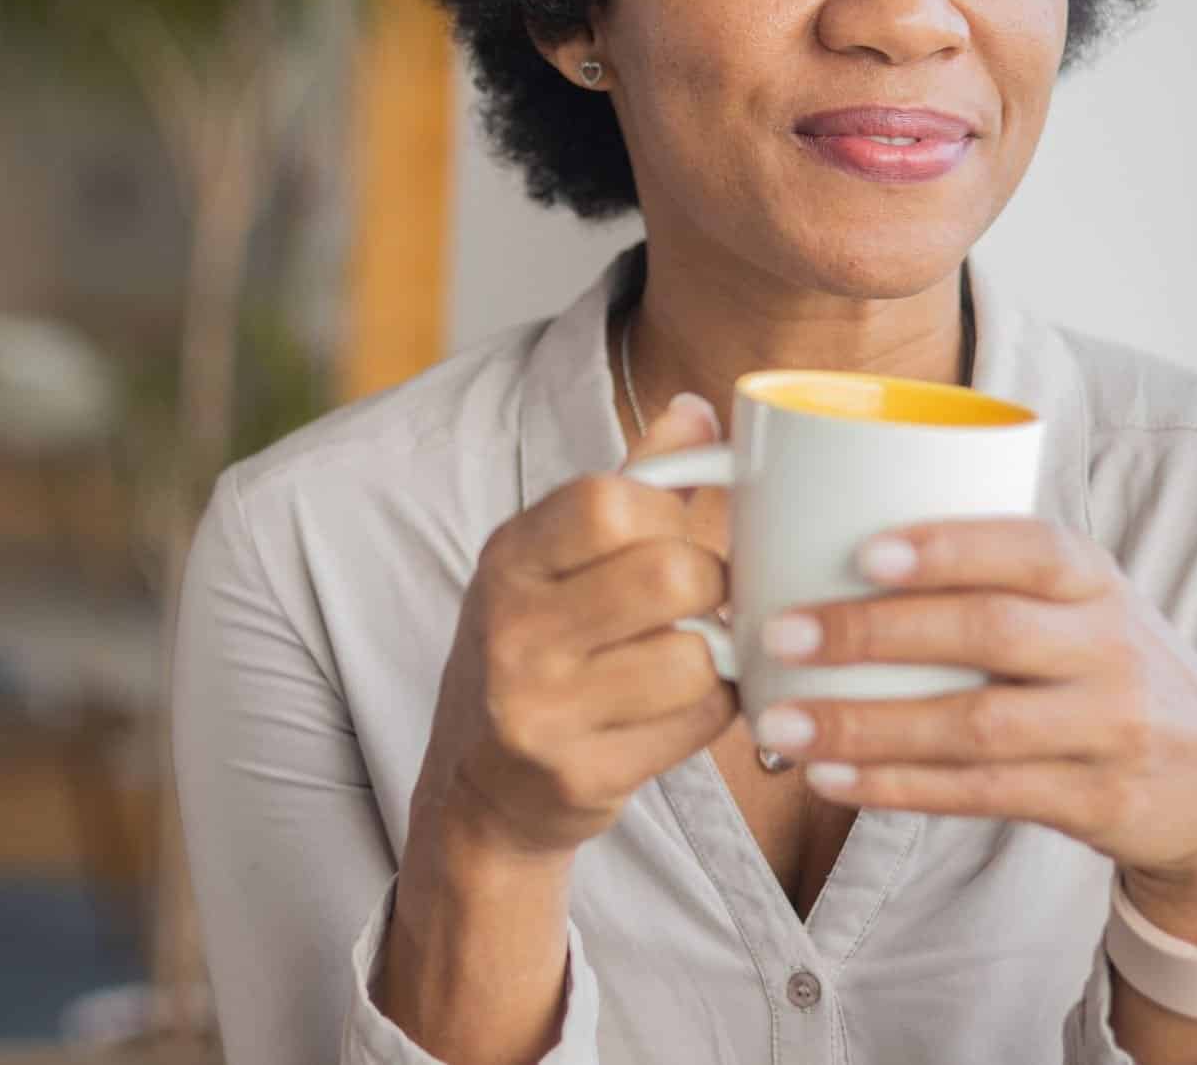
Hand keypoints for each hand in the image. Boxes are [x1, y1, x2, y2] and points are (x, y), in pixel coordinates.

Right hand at [411, 393, 738, 868]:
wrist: (481, 787)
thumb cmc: (541, 649)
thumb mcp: (560, 558)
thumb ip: (635, 481)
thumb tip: (698, 408)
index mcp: (511, 558)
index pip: (608, 500)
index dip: (668, 511)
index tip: (672, 534)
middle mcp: (513, 630)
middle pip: (671, 575)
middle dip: (709, 585)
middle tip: (700, 600)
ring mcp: (540, 709)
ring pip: (695, 657)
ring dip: (716, 657)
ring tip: (690, 655)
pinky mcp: (579, 775)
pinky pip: (699, 725)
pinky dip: (712, 711)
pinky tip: (680, 707)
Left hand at [753, 518, 1196, 942]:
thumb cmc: (1106, 674)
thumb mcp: (1083, 608)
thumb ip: (995, 579)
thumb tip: (831, 549)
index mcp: (1096, 581)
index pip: (1030, 548)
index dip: (950, 547)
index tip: (865, 548)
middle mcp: (1109, 648)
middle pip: (991, 632)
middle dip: (877, 632)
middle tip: (783, 632)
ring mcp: (1108, 729)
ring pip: (977, 725)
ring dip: (869, 724)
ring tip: (785, 721)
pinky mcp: (1096, 801)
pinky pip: (983, 794)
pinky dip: (901, 788)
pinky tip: (834, 778)